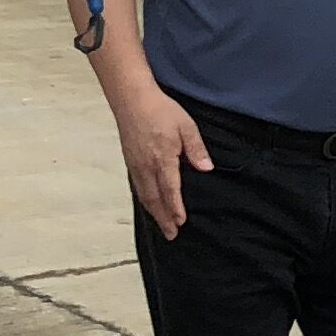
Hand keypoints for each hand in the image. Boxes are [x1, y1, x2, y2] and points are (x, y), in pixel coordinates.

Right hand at [114, 84, 214, 238]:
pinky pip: (137, 186)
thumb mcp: (186, 126)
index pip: (170, 189)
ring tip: (162, 225)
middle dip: (163, 218)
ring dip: (153, 212)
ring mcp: (135, 165)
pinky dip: (144, 200)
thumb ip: (196, 149)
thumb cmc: (161, 111)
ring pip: (144, 195)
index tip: (180, 222)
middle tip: (171, 234)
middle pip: (154, 198)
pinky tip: (150, 204)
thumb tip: (206, 168)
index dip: (175, 207)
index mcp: (162, 158)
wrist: (132, 100)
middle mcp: (146, 166)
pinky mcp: (130, 161)